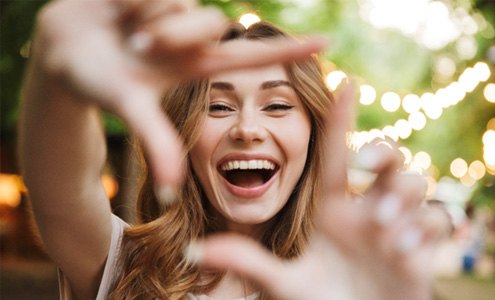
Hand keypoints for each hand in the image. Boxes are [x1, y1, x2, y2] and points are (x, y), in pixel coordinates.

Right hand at [33, 0, 325, 187]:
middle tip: (138, 47)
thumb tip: (170, 191)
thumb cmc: (94, 83)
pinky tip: (117, 9)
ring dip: (147, 17)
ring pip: (182, 4)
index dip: (288, 52)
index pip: (251, 58)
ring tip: (124, 31)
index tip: (327, 44)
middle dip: (172, 35)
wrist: (60, 50)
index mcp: (196, 66)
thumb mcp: (130, 108)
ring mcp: (176, 11)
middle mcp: (192, 37)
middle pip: (210, 23)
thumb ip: (156, 141)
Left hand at [191, 83, 449, 299]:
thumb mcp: (283, 283)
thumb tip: (196, 248)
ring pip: (415, 184)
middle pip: (387, 159)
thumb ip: (247, 261)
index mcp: (332, 209)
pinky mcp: (422, 248)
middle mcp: (365, 211)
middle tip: (365, 168)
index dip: (340, 119)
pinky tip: (404, 250)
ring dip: (402, 197)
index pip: (335, 155)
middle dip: (383, 153)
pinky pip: (436, 221)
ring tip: (383, 226)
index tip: (344, 81)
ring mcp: (396, 227)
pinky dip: (424, 229)